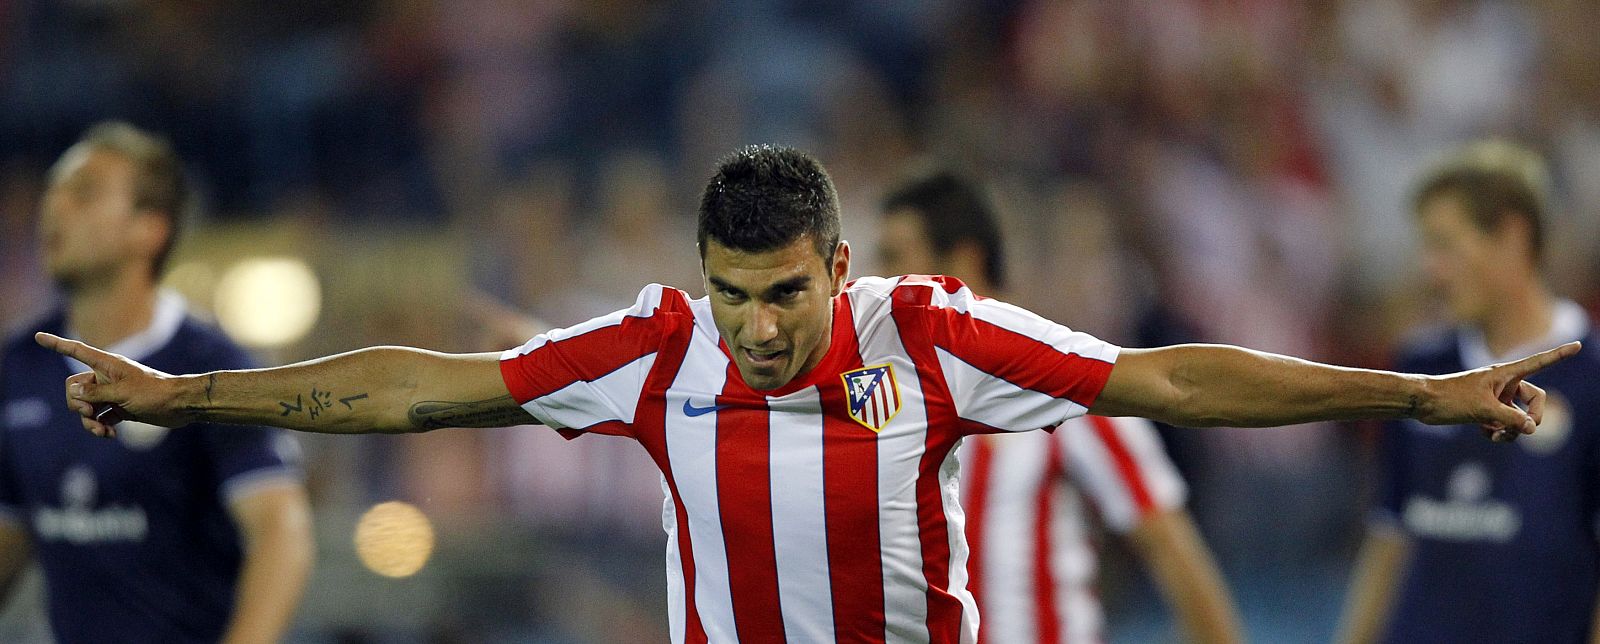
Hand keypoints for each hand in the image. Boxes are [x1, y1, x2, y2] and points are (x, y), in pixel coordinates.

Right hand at [34, 332, 187, 436]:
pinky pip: (100, 418)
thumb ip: (94, 393)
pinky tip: (110, 434)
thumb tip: (71, 392)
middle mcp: (107, 377)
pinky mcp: (120, 408)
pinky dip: (101, 426)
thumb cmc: (154, 393)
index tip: (38, 336)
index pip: (76, 351)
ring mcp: (112, 393)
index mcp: (106, 365)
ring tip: (102, 431)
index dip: (56, 344)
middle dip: (77, 404)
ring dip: (89, 421)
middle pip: (75, 388)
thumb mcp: (122, 393)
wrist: (180, 406)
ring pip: (86, 407)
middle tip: (89, 412)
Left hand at [1420, 341, 1580, 441]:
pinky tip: (1484, 434)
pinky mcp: (1486, 409)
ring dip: (1512, 430)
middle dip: (1530, 419)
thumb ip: (1511, 420)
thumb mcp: (1483, 410)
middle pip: (1535, 402)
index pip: (1539, 362)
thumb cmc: (1450, 398)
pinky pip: (1504, 424)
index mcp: (1506, 374)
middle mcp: (1504, 384)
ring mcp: (1496, 397)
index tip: (1578, 345)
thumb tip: (1533, 429)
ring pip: (1519, 418)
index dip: (1559, 355)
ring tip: (1495, 435)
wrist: (1422, 403)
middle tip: (1520, 430)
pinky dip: (1499, 432)